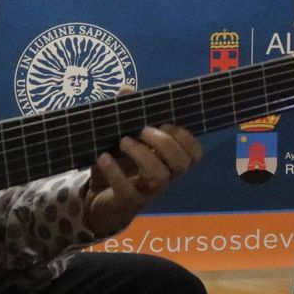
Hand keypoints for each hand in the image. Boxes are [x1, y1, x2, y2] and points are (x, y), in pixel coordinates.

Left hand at [86, 125, 202, 236]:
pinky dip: (115, 172)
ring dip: (143, 154)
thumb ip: (130, 120)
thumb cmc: (119, 168)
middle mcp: (163, 178)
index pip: (194, 155)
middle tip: (142, 131)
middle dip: (165, 142)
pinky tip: (104, 157)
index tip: (164, 124)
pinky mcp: (126, 202)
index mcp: (168, 163)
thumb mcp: (125, 142)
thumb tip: (126, 91)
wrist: (99, 202)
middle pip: (181, 164)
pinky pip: (127, 190)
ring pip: (159, 176)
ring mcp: (147, 192)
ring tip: (123, 141)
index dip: (185, 138)